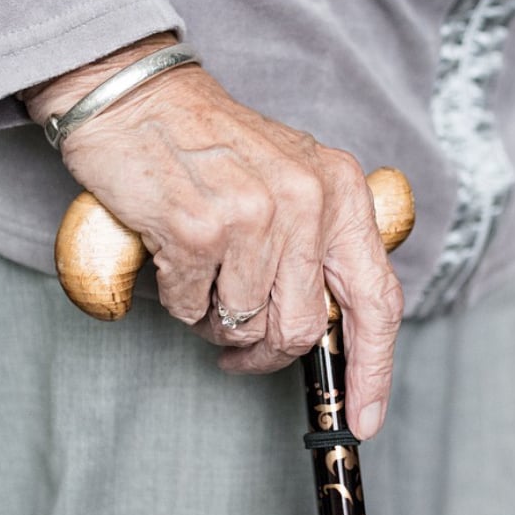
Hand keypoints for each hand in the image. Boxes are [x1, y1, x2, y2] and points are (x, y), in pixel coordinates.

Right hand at [23, 34, 402, 439]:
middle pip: (302, 328)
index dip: (373, 368)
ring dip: (217, 319)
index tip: (364, 417)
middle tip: (238, 340)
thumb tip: (326, 330)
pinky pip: (193, 310)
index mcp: (340, 191)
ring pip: (245, 325)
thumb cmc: (214, 145)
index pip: (376, 298)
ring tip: (203, 275)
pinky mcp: (199, 230)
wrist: (139, 96)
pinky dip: (180, 301)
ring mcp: (254, 216)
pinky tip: (174, 257)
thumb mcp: (293, 177)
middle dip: (267, 349)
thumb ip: (320, 244)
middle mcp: (306, 201)